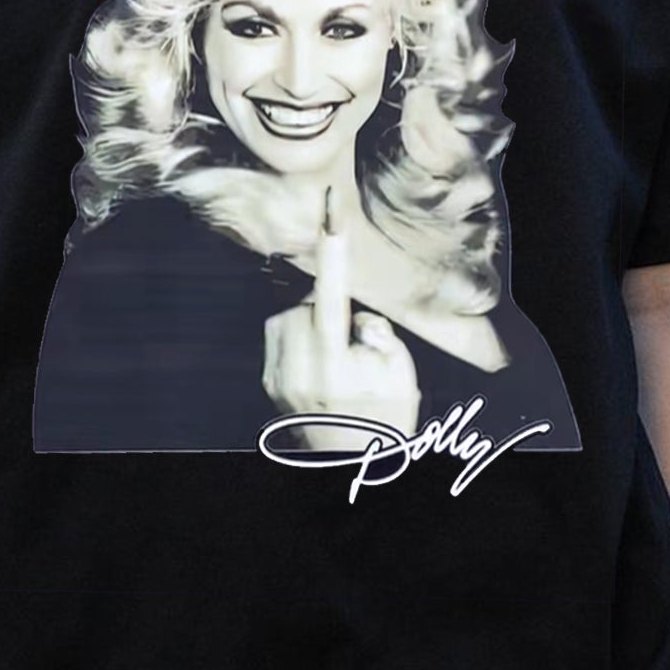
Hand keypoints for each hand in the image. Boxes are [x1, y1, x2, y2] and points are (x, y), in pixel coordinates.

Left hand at [261, 189, 420, 448]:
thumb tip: (353, 317)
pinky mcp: (268, 381)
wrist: (353, 464)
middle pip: (306, 303)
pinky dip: (297, 338)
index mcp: (336, 363)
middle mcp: (300, 368)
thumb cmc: (386, 417)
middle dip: (327, 308)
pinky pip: (278, 336)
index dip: (333, 245)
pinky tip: (319, 366)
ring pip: (287, 317)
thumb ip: (379, 335)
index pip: (332, 289)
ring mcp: (279, 376)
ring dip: (310, 323)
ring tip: (336, 359)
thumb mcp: (401, 374)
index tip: (329, 205)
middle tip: (353, 343)